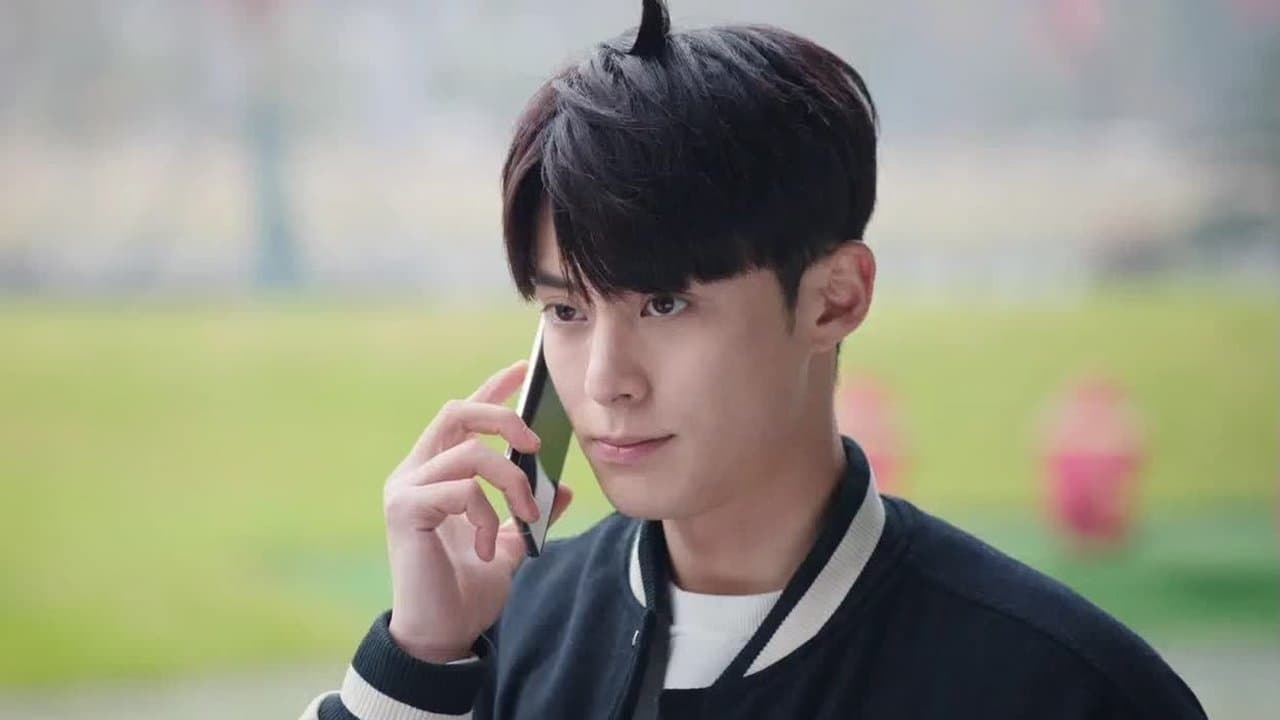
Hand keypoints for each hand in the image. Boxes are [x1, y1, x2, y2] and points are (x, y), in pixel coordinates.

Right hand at [382, 360, 573, 662]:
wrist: (441, 635)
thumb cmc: (466, 590)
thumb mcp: (510, 545)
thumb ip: (530, 514)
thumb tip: (565, 487)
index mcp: (436, 472)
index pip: (462, 415)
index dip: (491, 388)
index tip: (524, 369)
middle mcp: (414, 472)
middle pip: (457, 411)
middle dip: (503, 417)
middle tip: (536, 444)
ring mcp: (405, 489)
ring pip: (470, 453)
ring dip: (511, 482)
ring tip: (525, 517)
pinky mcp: (405, 510)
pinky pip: (460, 490)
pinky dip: (485, 515)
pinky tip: (483, 547)